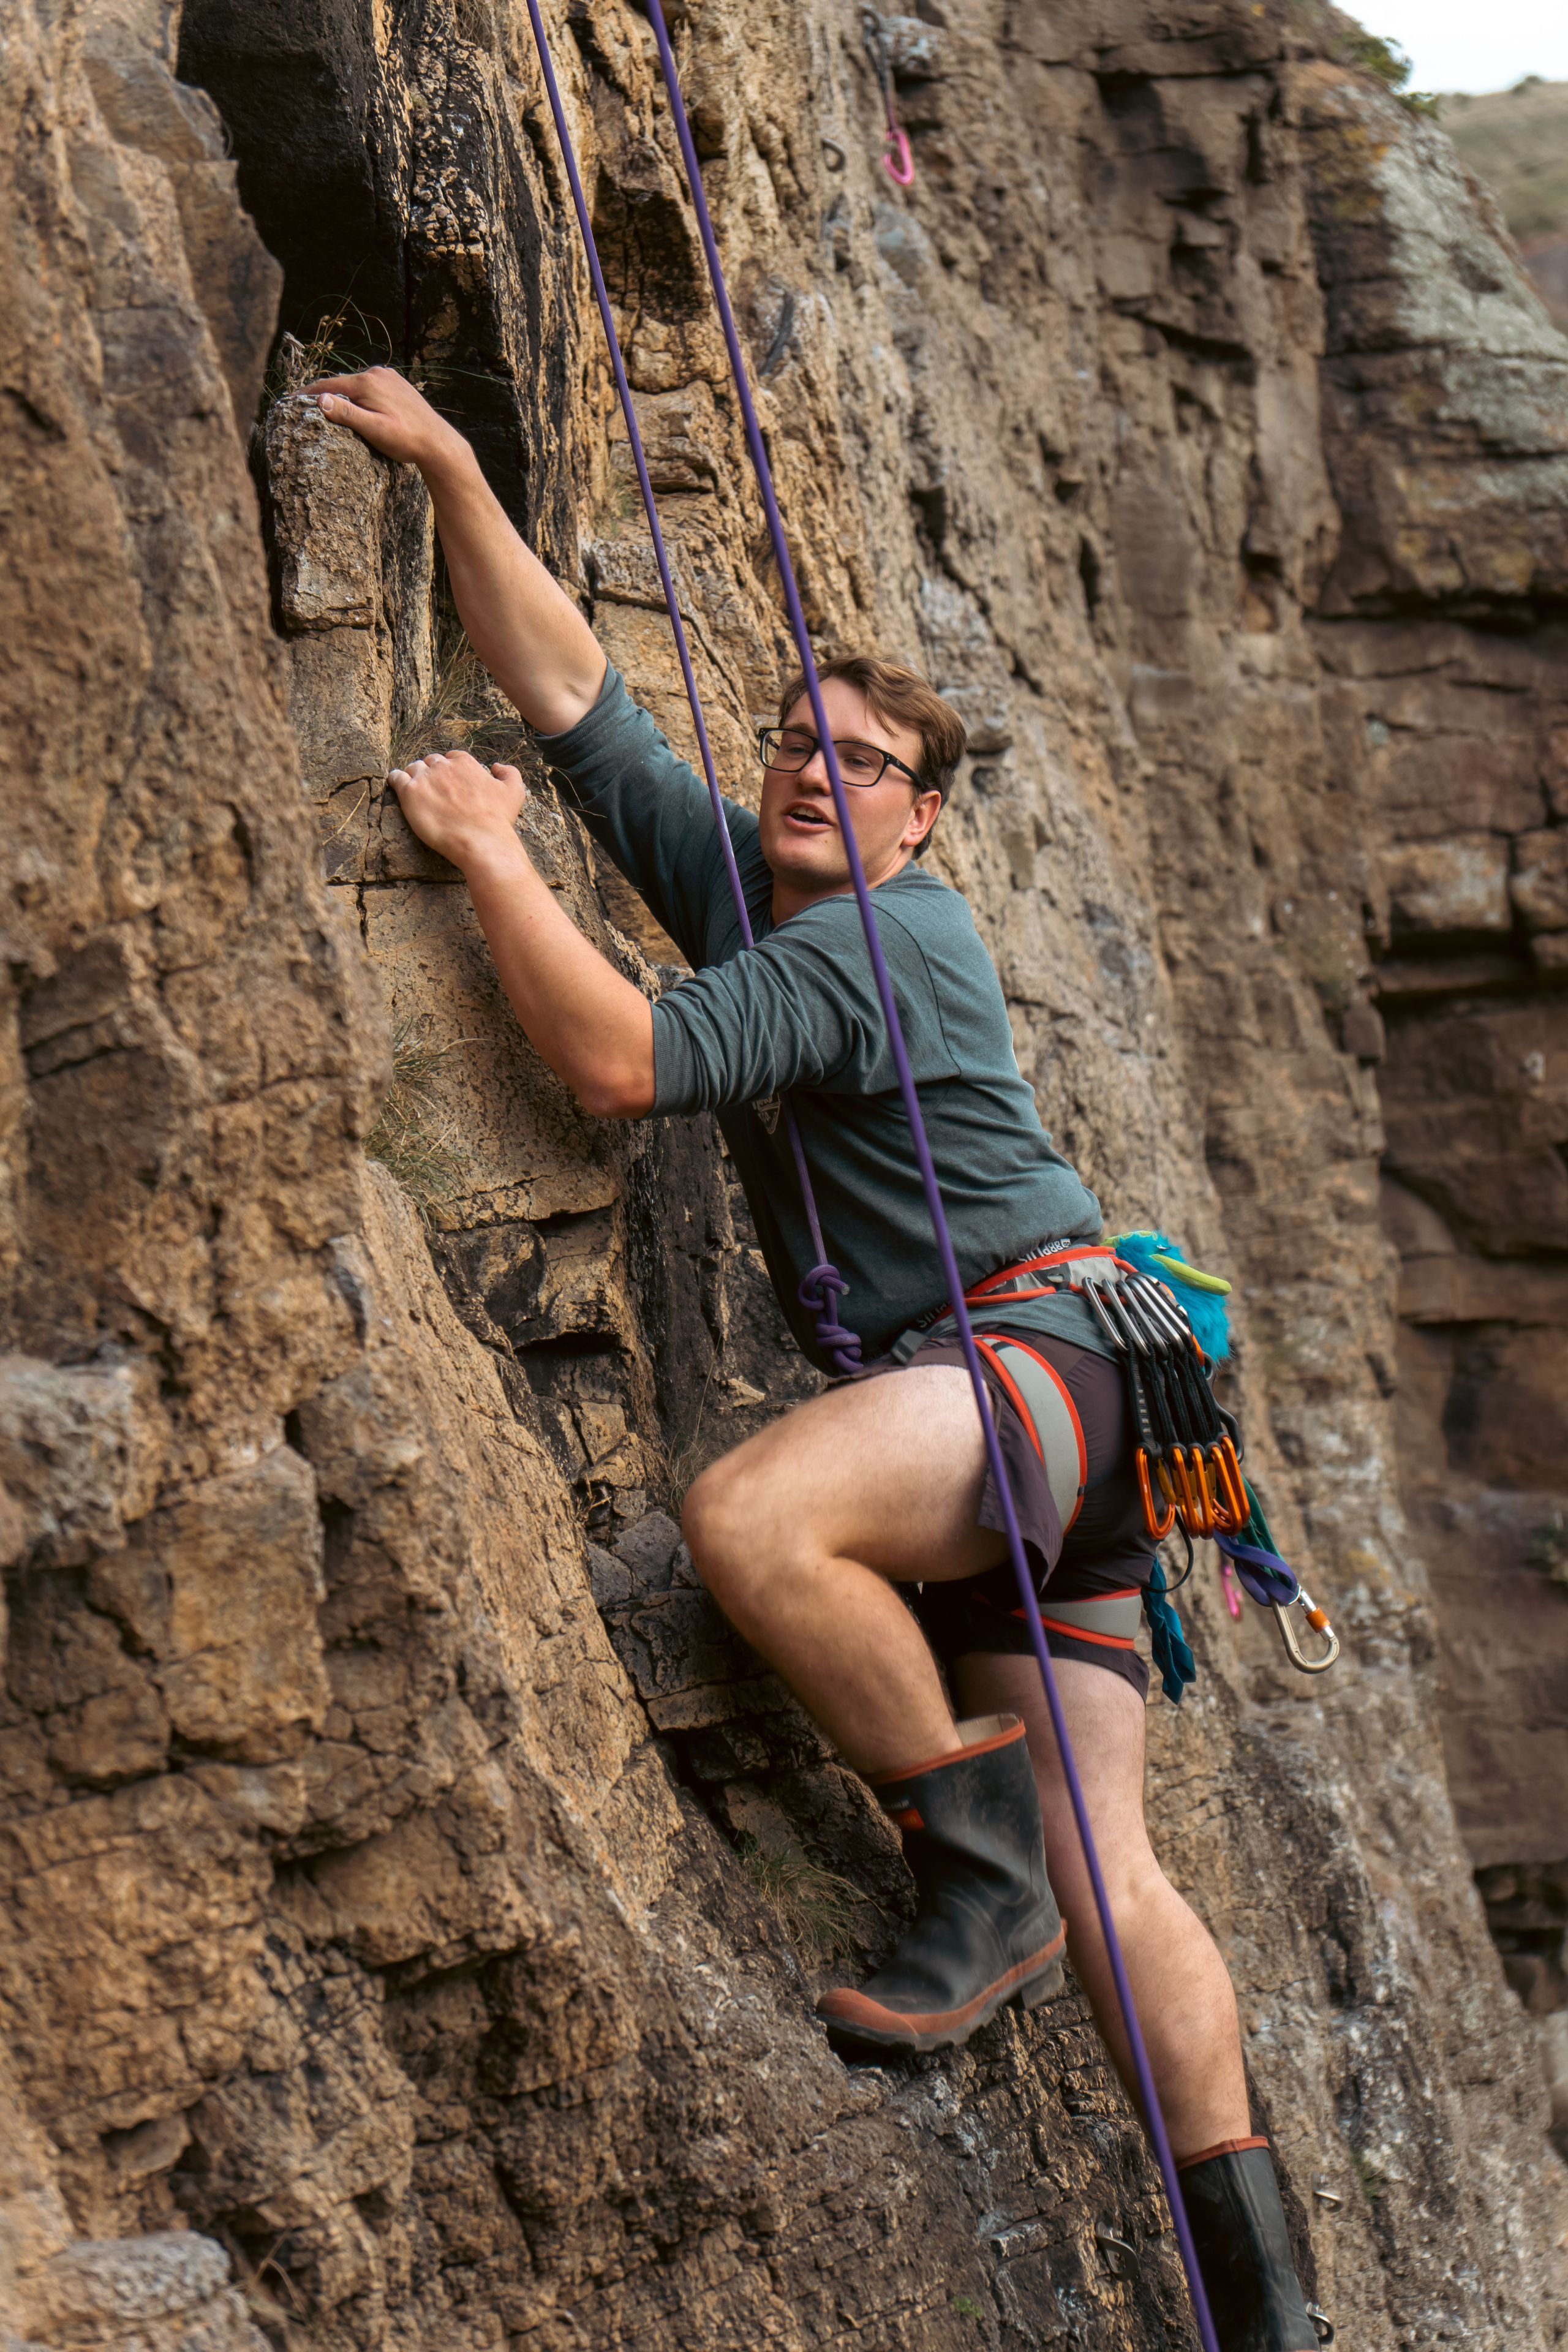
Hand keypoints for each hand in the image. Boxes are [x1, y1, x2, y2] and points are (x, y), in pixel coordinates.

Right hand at [309, 368, 468, 478]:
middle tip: (302, 402)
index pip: (329, 385)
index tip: (290, 399)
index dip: (308, 393)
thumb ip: (347, 414)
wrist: (438, 442)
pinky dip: (359, 394)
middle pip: (342, 383)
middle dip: (324, 392)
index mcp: (367, 383)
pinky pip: (371, 387)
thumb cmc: (406, 439)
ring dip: (342, 393)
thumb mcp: (373, 429)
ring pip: (357, 384)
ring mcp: (389, 377)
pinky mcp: (398, 384)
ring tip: (325, 403)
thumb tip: (321, 400)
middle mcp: (377, 374)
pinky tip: (355, 403)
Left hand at [387, 750, 526, 871]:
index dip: (449, 770)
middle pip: (430, 762)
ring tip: (414, 790)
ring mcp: (425, 778)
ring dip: (413, 776)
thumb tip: (496, 765)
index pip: (451, 758)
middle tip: (432, 789)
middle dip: (431, 772)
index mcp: (464, 762)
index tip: (449, 782)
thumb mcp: (514, 792)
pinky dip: (395, 780)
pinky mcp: (410, 793)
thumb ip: (509, 772)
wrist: (482, 841)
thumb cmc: (498, 820)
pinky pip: (396, 778)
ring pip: (413, 768)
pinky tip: (396, 785)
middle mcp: (443, 766)